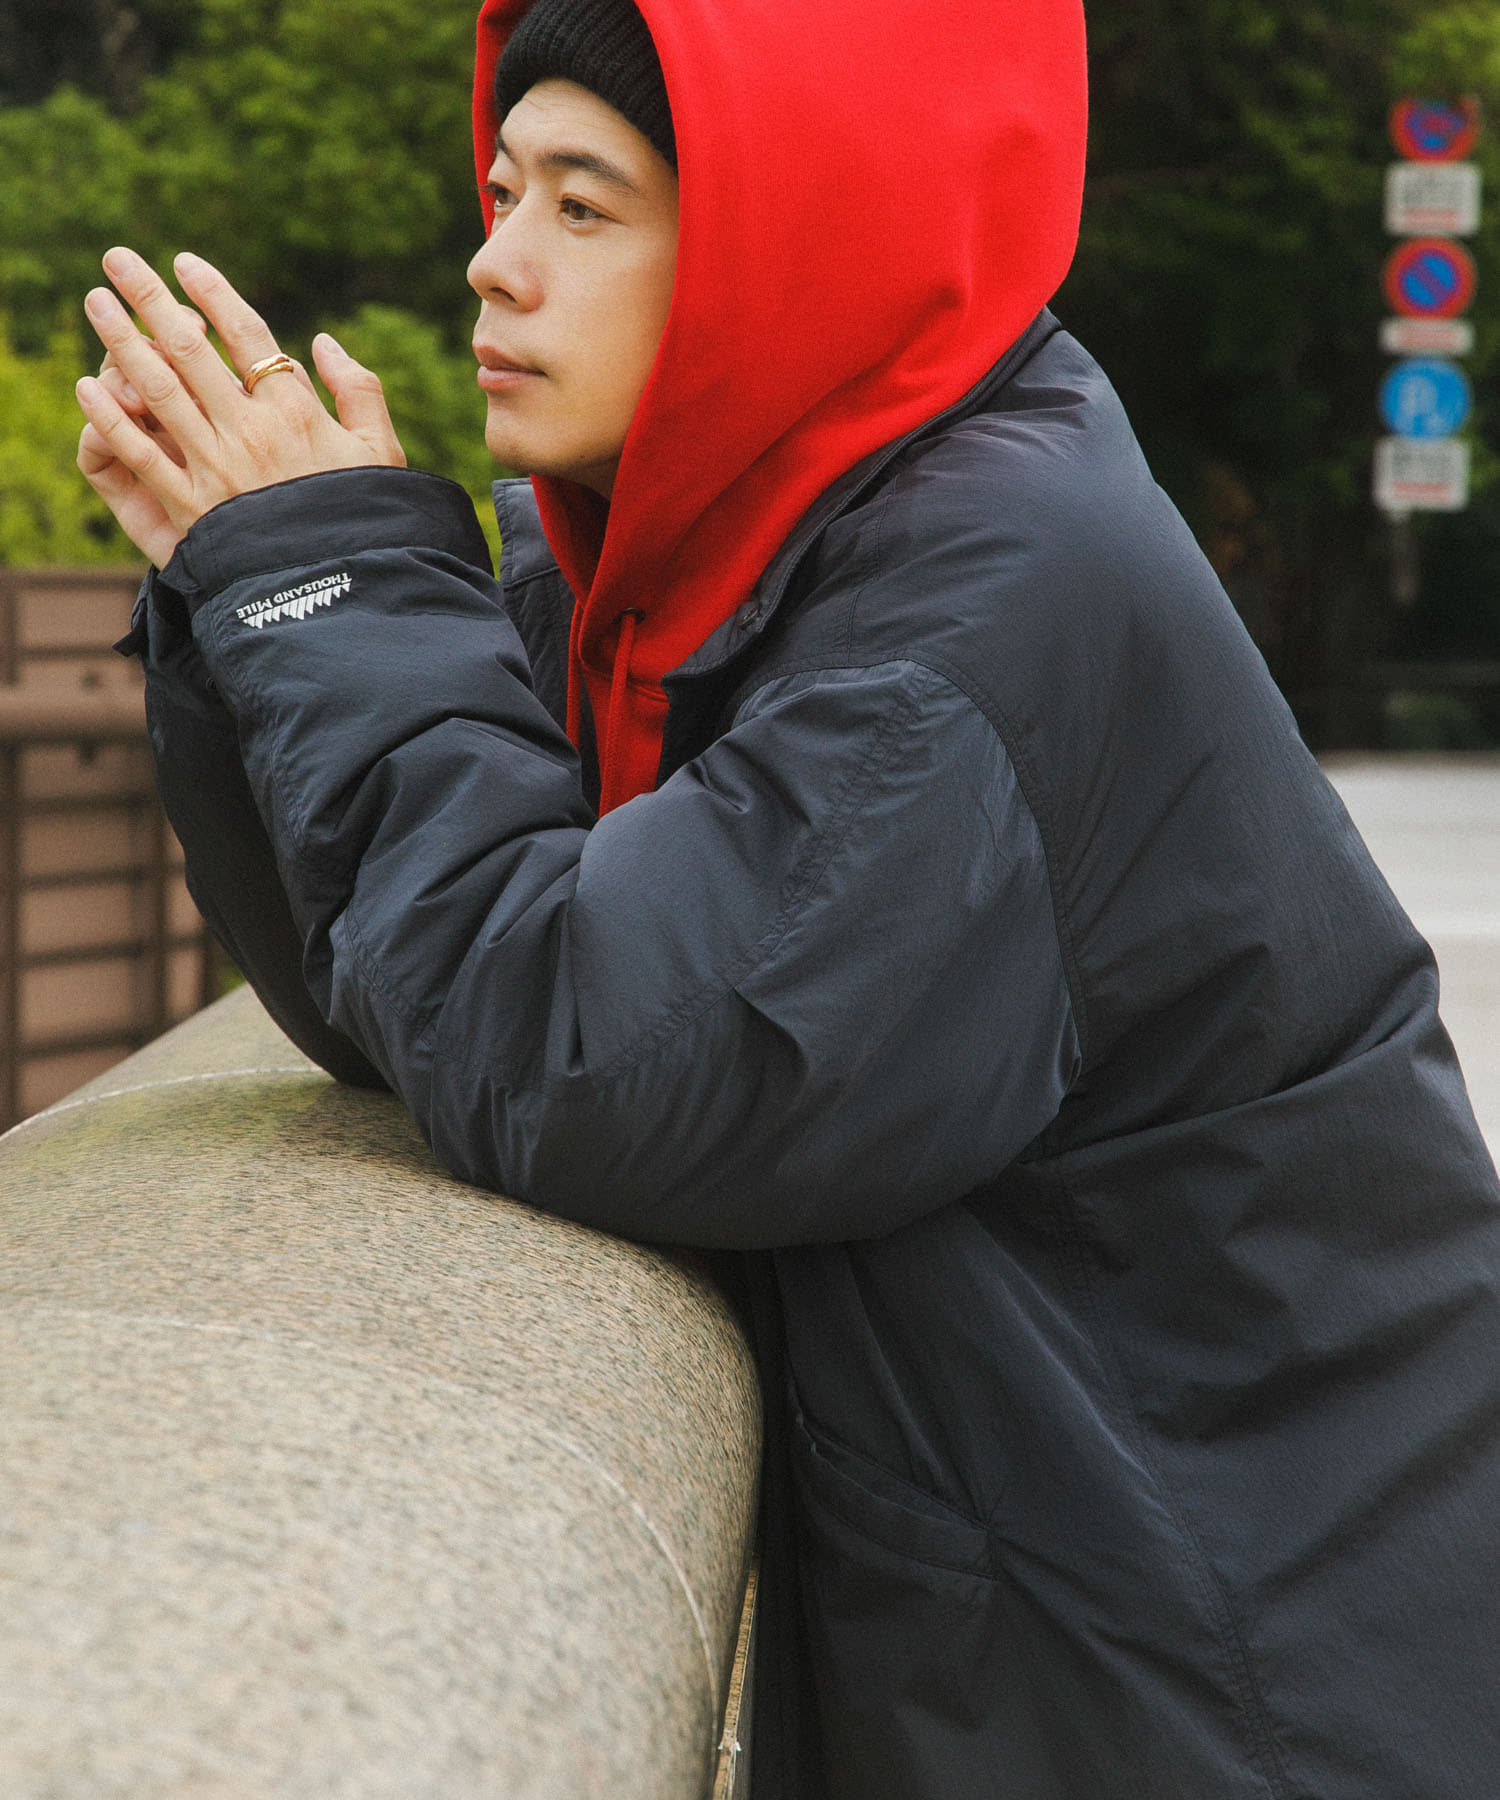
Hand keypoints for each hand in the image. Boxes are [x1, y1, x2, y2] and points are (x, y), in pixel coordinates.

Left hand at [76, 247, 405, 567]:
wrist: (347, 594)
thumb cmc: (370, 521)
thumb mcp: (384, 454)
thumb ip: (359, 391)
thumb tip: (323, 342)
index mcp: (297, 414)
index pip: (247, 335)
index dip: (212, 293)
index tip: (184, 261)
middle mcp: (251, 433)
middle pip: (190, 351)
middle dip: (148, 299)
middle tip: (117, 259)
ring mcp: (217, 469)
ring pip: (158, 391)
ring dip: (120, 341)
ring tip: (95, 303)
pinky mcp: (192, 509)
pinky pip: (141, 455)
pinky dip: (111, 418)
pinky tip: (88, 387)